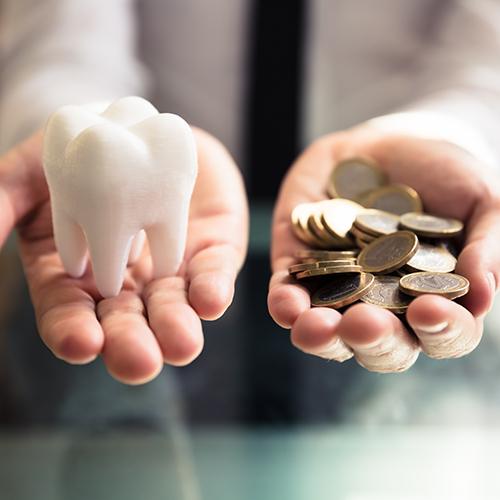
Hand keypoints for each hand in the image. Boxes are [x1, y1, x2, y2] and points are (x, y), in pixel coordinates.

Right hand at [0, 128, 247, 383]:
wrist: (137, 127)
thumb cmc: (80, 156)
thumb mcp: (31, 174)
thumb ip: (2, 203)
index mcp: (76, 276)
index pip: (70, 315)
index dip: (73, 332)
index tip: (81, 343)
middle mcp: (124, 283)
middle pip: (125, 324)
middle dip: (131, 345)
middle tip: (139, 363)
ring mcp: (168, 270)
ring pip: (172, 309)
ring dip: (177, 328)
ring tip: (182, 344)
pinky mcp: (208, 252)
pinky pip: (212, 274)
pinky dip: (212, 289)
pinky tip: (210, 300)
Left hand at [268, 127, 499, 371]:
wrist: (389, 144)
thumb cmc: (445, 174)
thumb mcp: (481, 199)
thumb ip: (489, 245)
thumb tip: (482, 294)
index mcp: (434, 299)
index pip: (443, 333)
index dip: (441, 331)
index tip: (430, 310)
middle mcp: (385, 307)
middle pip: (381, 345)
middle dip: (373, 340)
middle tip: (365, 324)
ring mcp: (339, 291)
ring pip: (329, 333)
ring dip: (321, 337)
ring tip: (316, 327)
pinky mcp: (300, 269)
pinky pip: (287, 297)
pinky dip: (284, 304)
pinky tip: (285, 305)